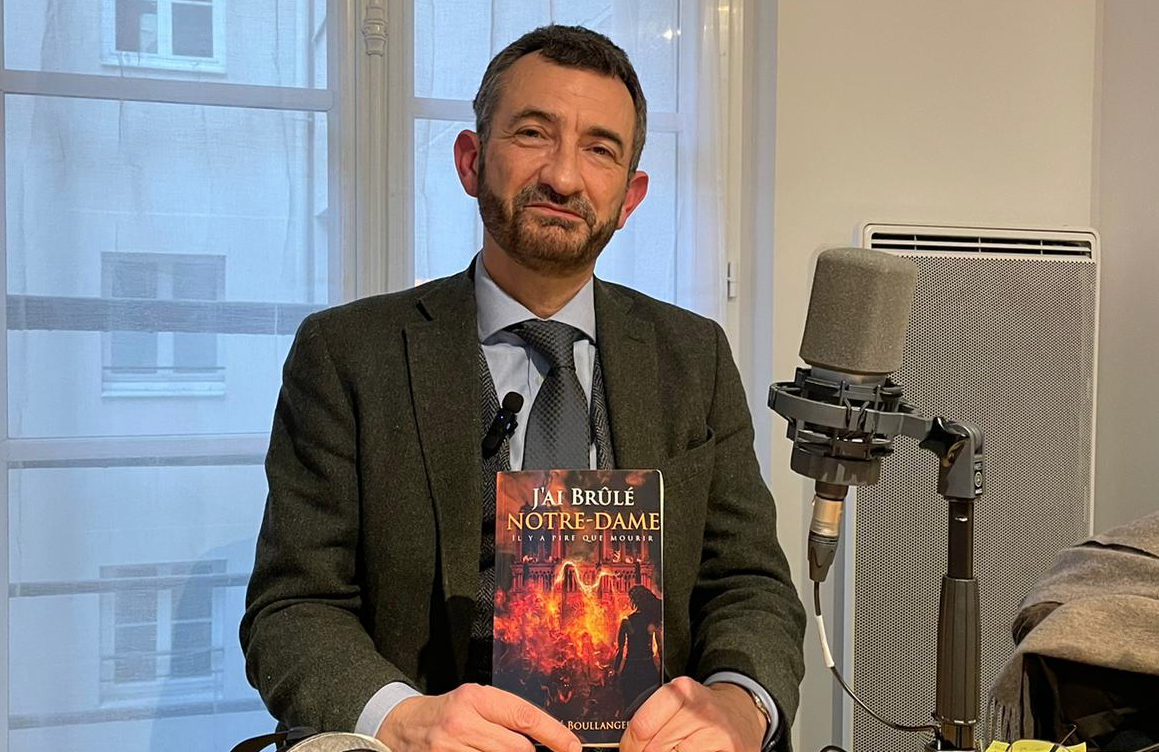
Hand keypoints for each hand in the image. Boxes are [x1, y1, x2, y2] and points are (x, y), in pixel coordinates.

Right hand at [377, 683, 582, 751]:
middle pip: (518, 749)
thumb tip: (547, 737)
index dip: (555, 735)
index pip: (526, 717)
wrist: (402, 726)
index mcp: (476, 698)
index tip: (573, 747)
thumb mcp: (476, 703)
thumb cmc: (448, 713)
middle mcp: (463, 721)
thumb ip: (507, 716)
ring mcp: (450, 748)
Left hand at [619, 677, 765, 751]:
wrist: (742, 712)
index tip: (628, 750)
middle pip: (654, 748)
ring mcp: (717, 735)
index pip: (641, 726)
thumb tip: (628, 745)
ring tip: (673, 751)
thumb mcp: (678, 703)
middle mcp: (701, 711)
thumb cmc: (702, 711)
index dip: (629, 745)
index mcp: (682, 692)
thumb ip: (652, 719)